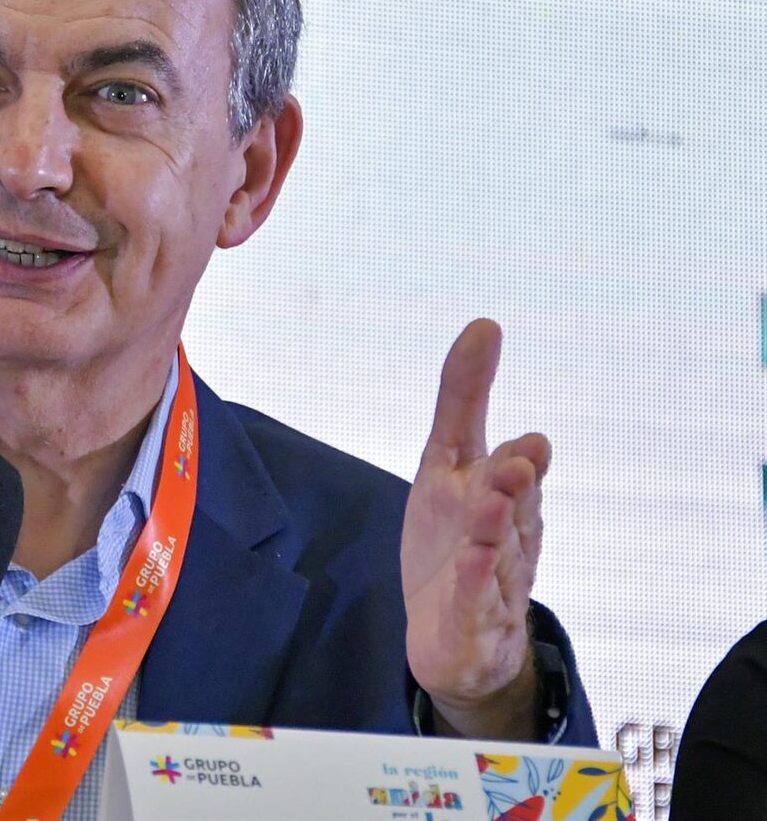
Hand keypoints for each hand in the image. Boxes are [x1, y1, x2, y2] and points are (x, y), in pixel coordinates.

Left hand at [401, 319, 547, 739]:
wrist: (459, 639)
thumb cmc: (454, 542)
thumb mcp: (446, 467)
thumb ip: (463, 401)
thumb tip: (485, 324)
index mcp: (497, 493)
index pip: (500, 456)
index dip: (505, 436)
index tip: (517, 412)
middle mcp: (504, 534)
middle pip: (509, 504)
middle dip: (513, 481)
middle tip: (518, 458)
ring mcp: (493, 580)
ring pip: (495, 553)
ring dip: (494, 529)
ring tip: (493, 503)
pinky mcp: (474, 622)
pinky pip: (475, 602)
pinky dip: (473, 586)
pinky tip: (472, 565)